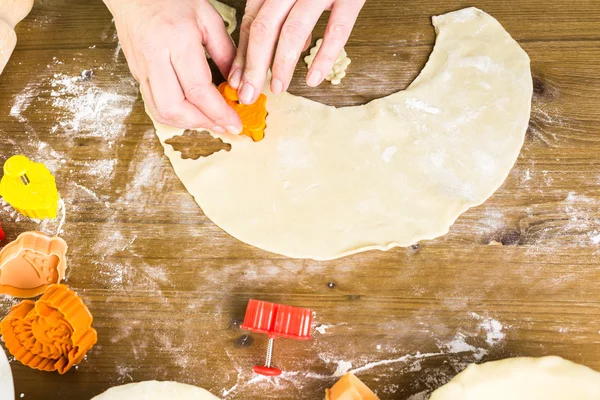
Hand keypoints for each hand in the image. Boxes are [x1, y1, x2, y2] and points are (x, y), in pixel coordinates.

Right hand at [104, 0, 241, 132]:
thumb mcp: (208, 18)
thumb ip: (225, 52)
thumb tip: (237, 84)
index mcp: (176, 40)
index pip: (198, 90)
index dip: (219, 112)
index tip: (235, 123)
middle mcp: (155, 57)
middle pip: (175, 108)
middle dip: (203, 124)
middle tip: (223, 125)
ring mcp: (142, 68)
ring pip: (161, 111)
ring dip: (188, 124)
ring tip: (210, 122)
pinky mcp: (137, 74)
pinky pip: (154, 105)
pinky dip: (175, 115)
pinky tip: (192, 113)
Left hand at [228, 0, 364, 103]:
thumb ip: (282, 18)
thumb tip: (272, 57)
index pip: (252, 21)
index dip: (243, 54)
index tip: (237, 80)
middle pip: (265, 28)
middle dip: (254, 65)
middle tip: (249, 93)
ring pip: (294, 29)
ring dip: (282, 63)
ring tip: (278, 87)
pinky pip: (336, 29)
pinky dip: (324, 56)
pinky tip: (314, 77)